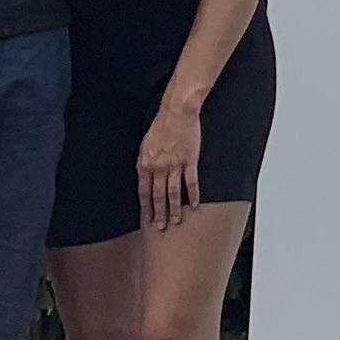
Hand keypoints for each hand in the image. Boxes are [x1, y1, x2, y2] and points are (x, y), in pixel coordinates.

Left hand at [139, 106, 203, 231]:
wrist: (176, 112)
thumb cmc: (160, 127)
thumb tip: (143, 178)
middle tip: (161, 227)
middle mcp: (158, 167)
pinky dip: (193, 195)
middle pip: (158, 196)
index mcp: (145, 164)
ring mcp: (174, 165)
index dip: (146, 208)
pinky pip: (191, 182)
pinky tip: (195, 204)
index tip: (147, 219)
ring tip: (176, 221)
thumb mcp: (144, 145)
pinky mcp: (189, 160)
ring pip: (173, 193)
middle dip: (159, 213)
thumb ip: (144, 163)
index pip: (144, 192)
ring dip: (174, 209)